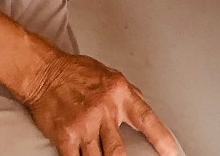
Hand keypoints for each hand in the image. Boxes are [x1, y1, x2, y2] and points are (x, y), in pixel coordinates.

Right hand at [22, 51, 181, 155]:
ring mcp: (84, 124)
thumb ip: (129, 95)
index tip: (174, 153)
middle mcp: (105, 110)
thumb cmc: (77, 72)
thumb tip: (145, 109)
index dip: (163, 139)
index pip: (147, 120)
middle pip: (120, 151)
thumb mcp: (111, 76)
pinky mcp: (66, 135)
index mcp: (120, 94)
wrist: (45, 72)